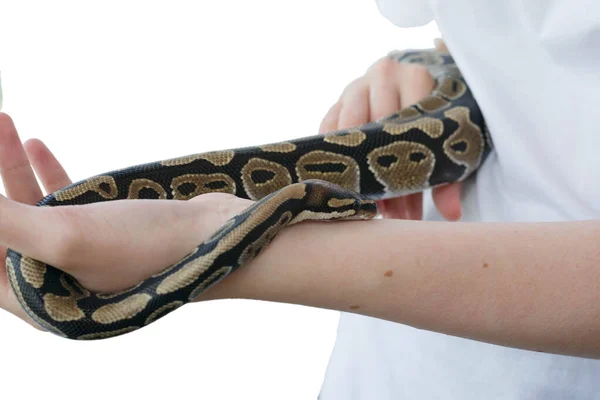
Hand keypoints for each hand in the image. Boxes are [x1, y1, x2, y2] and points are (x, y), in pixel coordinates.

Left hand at [0, 112, 250, 327]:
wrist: (221, 234)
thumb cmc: (149, 246)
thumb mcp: (64, 235)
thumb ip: (3, 223)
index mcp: (44, 301)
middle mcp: (60, 282)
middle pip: (4, 234)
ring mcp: (85, 255)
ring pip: (32, 209)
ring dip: (14, 168)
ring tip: (5, 124)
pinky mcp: (107, 230)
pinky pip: (62, 201)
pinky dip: (46, 172)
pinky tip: (37, 144)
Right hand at [318, 39, 461, 220]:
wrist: (418, 78)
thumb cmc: (438, 114)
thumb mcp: (449, 140)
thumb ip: (451, 176)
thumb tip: (452, 214)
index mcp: (417, 76)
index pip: (409, 129)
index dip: (408, 172)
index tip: (409, 207)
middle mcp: (384, 74)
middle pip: (378, 134)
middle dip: (385, 181)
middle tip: (392, 213)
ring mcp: (357, 85)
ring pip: (349, 133)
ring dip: (358, 172)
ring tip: (371, 205)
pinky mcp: (338, 99)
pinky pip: (328, 130)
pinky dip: (336, 158)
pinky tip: (348, 184)